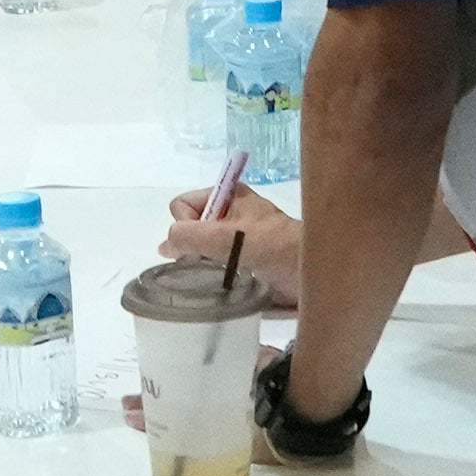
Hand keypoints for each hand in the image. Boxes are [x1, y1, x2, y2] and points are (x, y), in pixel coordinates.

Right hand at [169, 179, 304, 298]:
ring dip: (202, 262)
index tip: (206, 243)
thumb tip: (166, 246)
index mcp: (227, 194)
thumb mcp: (227, 238)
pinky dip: (211, 272)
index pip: (181, 205)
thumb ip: (189, 236)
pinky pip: (211, 262)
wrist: (309, 273)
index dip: (186, 226)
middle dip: (192, 246)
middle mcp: (228, 212)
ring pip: (198, 247)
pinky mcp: (241, 258)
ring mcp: (234, 236)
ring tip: (221, 273)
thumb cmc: (273, 248)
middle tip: (214, 260)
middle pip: (188, 226)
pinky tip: (223, 282)